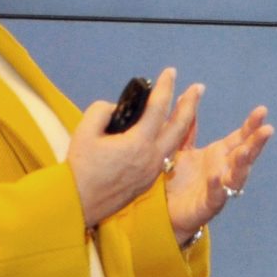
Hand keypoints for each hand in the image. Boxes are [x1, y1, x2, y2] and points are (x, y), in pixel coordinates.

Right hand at [68, 68, 202, 227]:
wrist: (77, 205)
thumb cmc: (80, 169)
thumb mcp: (85, 131)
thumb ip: (103, 110)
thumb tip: (117, 109)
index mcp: (139, 143)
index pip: (158, 108)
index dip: (165, 87)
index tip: (170, 72)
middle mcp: (152, 157)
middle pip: (179, 126)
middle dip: (190, 104)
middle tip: (199, 88)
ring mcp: (153, 171)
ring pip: (176, 142)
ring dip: (185, 122)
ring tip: (190, 107)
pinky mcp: (148, 180)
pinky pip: (168, 155)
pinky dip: (174, 139)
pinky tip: (173, 132)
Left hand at [164, 106, 273, 244]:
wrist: (164, 211)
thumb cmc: (177, 178)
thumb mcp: (182, 147)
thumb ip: (189, 125)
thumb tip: (191, 93)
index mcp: (220, 154)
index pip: (240, 137)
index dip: (251, 125)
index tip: (262, 111)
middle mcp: (224, 169)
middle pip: (245, 154)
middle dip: (256, 142)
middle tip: (267, 129)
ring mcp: (220, 188)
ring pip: (237, 175)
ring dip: (243, 163)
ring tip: (246, 150)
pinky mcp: (208, 205)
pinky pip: (215, 195)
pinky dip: (218, 186)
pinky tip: (217, 176)